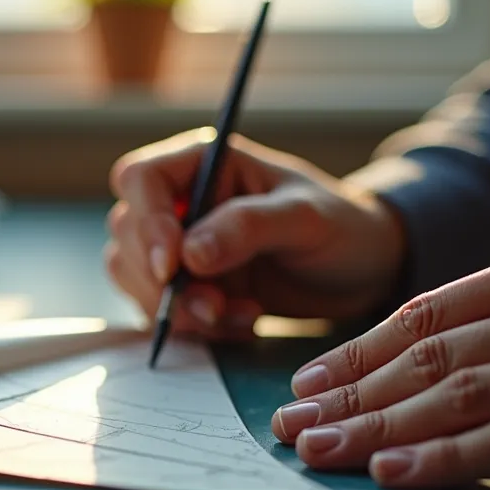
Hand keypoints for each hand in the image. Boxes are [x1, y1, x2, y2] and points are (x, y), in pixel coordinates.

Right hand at [104, 128, 406, 339]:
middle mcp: (182, 200)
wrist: (362, 271)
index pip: (140, 179)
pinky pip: (159, 309)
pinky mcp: (186, 286)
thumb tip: (188, 253)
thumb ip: (247, 227)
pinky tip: (240, 324)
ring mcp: (179, 245)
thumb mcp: (306, 220)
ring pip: (133, 276)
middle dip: (161, 280)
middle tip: (212, 307)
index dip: (147, 222)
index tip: (172, 266)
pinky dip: (193, 327)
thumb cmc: (342, 228)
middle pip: (127, 233)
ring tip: (236, 317)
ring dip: (176, 308)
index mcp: (204, 163)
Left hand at [272, 232, 489, 489]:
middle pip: (428, 354)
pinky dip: (442, 458)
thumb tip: (405, 363)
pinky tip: (393, 473)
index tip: (308, 383)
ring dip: (377, 428)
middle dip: (350, 395)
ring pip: (455, 395)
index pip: (427, 312)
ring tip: (320, 451)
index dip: (358, 351)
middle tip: (293, 423)